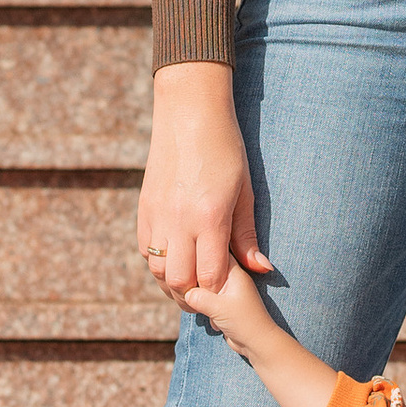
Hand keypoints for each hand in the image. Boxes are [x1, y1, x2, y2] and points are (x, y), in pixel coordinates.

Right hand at [137, 64, 270, 296]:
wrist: (189, 112)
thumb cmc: (225, 149)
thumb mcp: (243, 191)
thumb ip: (247, 235)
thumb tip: (261, 270)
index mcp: (209, 217)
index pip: (209, 276)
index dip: (219, 290)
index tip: (229, 289)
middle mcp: (178, 220)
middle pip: (178, 280)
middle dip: (194, 294)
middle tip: (210, 293)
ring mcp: (157, 215)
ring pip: (156, 270)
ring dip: (173, 280)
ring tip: (192, 278)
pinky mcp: (144, 208)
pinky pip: (144, 250)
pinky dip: (158, 261)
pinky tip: (175, 256)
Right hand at [178, 263, 277, 350]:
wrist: (257, 344)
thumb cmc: (245, 323)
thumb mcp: (219, 309)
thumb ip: (199, 297)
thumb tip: (184, 293)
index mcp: (233, 272)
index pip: (213, 252)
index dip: (197, 255)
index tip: (185, 263)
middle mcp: (229, 277)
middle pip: (204, 266)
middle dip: (193, 276)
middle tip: (188, 289)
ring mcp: (224, 289)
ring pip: (202, 282)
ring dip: (195, 292)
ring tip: (194, 301)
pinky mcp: (219, 301)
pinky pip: (202, 295)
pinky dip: (197, 301)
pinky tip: (196, 308)